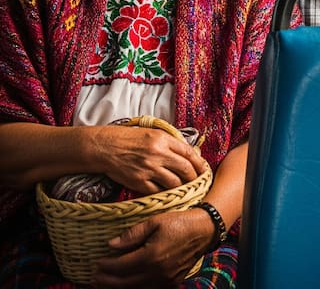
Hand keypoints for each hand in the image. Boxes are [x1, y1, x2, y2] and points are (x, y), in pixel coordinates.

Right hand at [89, 125, 207, 195]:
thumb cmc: (131, 139)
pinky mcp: (138, 182)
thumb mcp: (154, 133)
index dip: (199, 163)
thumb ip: (171, 142)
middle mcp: (158, 154)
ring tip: (186, 190)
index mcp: (164, 139)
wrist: (107, 147)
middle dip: (194, 177)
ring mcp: (149, 169)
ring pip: (174, 183)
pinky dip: (166, 194)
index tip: (204, 169)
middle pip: (185, 169)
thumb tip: (189, 152)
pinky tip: (169, 194)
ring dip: (182, 188)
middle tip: (198, 182)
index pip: (189, 152)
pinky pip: (158, 192)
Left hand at [92, 210, 214, 287]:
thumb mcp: (155, 221)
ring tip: (105, 284)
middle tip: (94, 278)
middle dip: (107, 281)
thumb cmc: (180, 222)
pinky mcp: (171, 282)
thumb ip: (133, 234)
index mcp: (151, 256)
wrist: (204, 230)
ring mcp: (165, 280)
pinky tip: (127, 284)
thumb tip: (112, 244)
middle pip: (124, 282)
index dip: (106, 266)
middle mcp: (156, 272)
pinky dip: (135, 288)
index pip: (120, 266)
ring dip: (118, 287)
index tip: (97, 263)